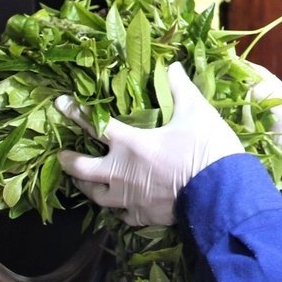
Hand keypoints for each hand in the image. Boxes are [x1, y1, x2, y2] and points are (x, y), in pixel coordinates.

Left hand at [56, 62, 242, 225]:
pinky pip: (120, 214)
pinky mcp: (142, 216)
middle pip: (82, 169)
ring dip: (86, 186)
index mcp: (131, 143)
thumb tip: (173, 65)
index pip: (95, 124)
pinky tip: (119, 206)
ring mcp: (129, 198)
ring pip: (95, 195)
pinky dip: (116, 209)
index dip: (75, 112)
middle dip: (68, 161)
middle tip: (62, 156)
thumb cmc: (206, 149)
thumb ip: (180, 88)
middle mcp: (121, 172)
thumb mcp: (196, 112)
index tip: (60, 104)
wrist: (220, 194)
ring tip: (83, 182)